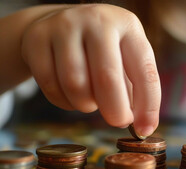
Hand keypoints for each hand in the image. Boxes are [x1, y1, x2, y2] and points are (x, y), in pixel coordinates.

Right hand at [21, 4, 160, 135]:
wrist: (61, 23)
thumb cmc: (103, 50)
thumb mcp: (126, 59)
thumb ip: (136, 91)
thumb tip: (142, 127)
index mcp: (128, 26)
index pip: (144, 71)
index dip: (148, 106)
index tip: (145, 130)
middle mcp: (97, 21)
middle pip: (107, 78)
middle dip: (115, 111)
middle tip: (118, 122)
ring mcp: (65, 26)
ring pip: (76, 85)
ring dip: (87, 105)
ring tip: (92, 100)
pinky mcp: (37, 38)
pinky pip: (50, 86)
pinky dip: (64, 102)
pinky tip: (71, 95)